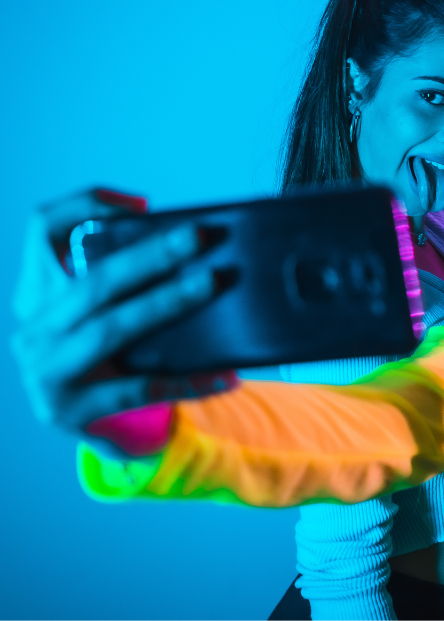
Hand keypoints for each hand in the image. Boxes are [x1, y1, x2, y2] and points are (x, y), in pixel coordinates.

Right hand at [10, 189, 224, 437]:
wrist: (86, 422)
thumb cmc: (103, 354)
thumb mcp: (98, 312)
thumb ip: (124, 280)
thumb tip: (190, 249)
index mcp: (38, 291)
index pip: (42, 229)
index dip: (83, 206)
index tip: (142, 204)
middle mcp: (34, 327)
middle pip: (93, 280)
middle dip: (151, 255)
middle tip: (198, 237)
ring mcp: (46, 370)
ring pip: (111, 328)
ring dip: (166, 302)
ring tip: (211, 284)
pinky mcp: (70, 409)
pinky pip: (140, 389)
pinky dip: (188, 380)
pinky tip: (225, 374)